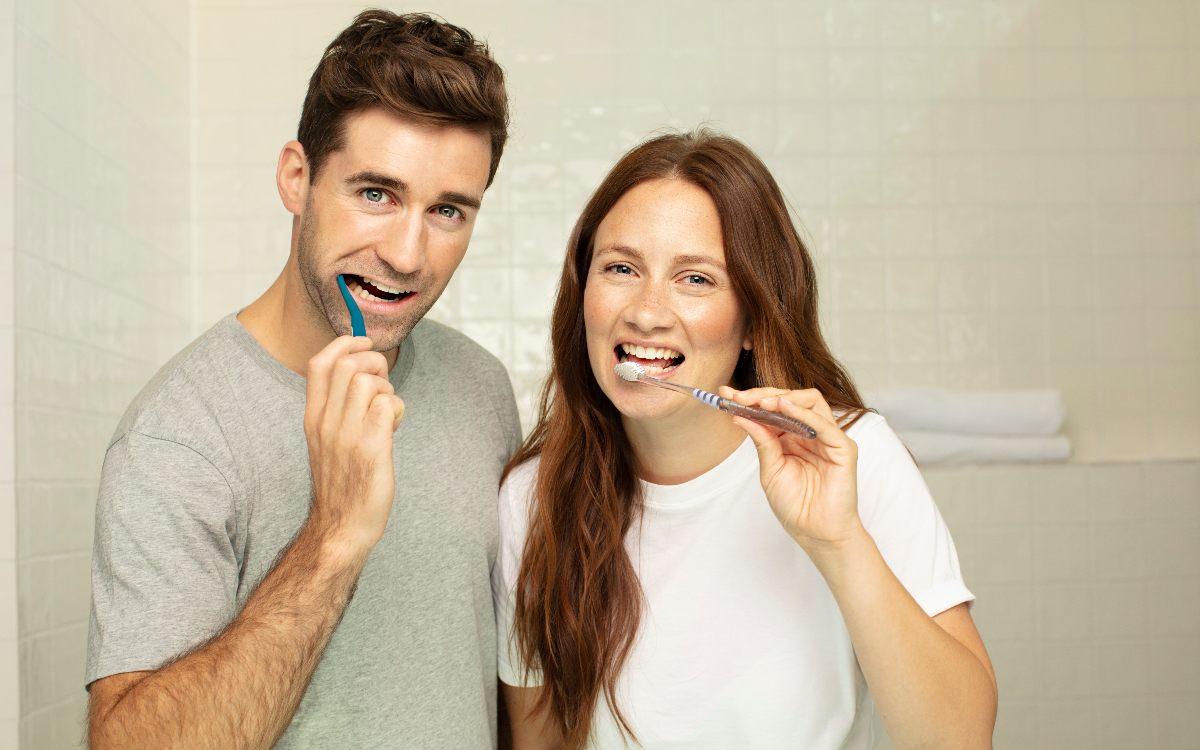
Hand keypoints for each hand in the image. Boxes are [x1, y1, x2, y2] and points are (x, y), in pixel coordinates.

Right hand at [303, 336, 405, 552]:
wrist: (341, 527)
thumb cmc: (341, 481)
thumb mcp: (326, 440)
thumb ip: (336, 407)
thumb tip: (359, 374)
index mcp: (313, 418)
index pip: (319, 363)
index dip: (345, 344)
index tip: (364, 343)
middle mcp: (326, 423)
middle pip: (348, 365)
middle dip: (375, 362)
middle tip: (384, 384)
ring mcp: (347, 436)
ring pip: (370, 382)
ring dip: (388, 388)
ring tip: (389, 411)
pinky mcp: (371, 449)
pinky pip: (389, 406)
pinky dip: (399, 409)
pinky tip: (396, 426)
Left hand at [720, 386, 862, 552]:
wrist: (815, 533)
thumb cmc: (796, 505)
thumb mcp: (770, 469)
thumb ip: (761, 441)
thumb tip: (740, 415)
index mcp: (792, 436)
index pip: (774, 408)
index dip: (751, 400)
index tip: (726, 395)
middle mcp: (810, 432)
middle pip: (791, 398)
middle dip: (763, 395)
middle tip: (740, 397)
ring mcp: (828, 438)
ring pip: (811, 402)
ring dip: (784, 398)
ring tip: (761, 402)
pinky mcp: (843, 448)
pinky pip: (825, 424)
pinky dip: (803, 413)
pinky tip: (784, 408)